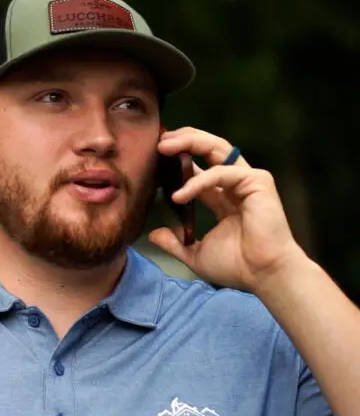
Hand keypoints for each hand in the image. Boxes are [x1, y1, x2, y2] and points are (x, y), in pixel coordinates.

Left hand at [149, 127, 305, 291]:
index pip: (197, 168)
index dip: (177, 159)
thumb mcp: (195, 254)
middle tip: (158, 141)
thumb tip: (153, 235)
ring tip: (163, 147)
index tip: (153, 156)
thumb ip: (175, 243)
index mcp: (223, 196)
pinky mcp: (257, 182)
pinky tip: (179, 195)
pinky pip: (221, 173)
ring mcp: (248, 180)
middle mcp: (235, 183)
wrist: (263, 275)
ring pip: (217, 149)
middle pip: (209, 148)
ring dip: (189, 143)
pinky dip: (198, 181)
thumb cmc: (236, 265)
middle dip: (183, 140)